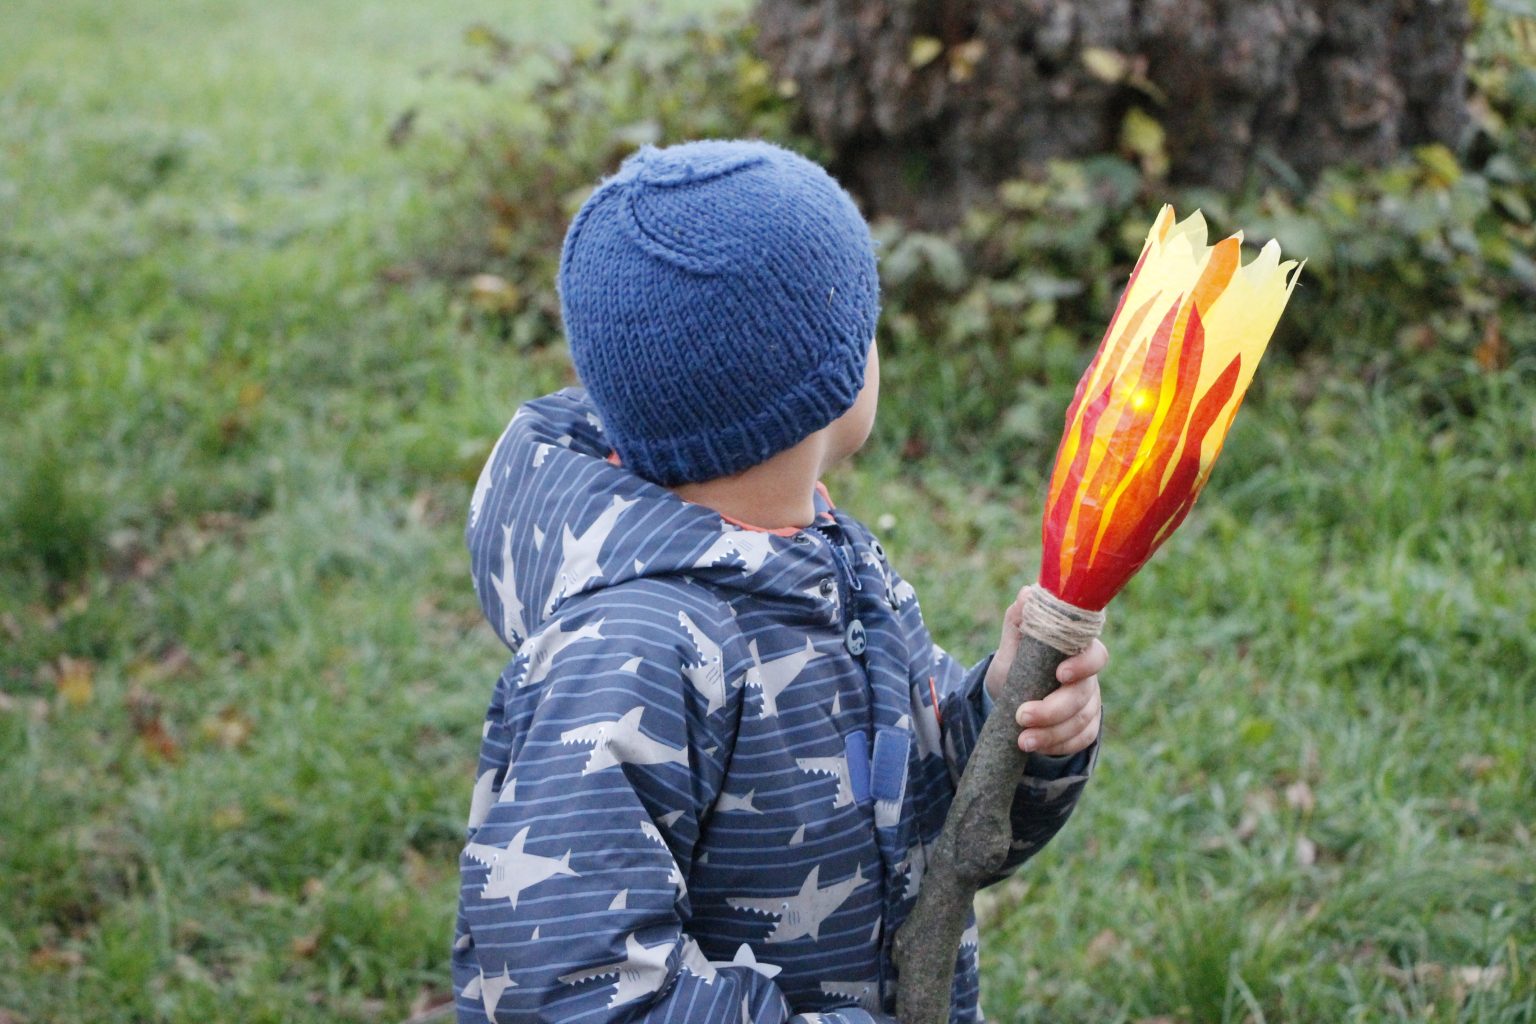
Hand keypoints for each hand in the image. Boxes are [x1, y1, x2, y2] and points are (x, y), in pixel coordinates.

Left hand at [984, 586, 1106, 756]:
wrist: (1008, 697)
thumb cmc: (1015, 664)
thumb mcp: (1012, 644)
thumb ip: (1020, 621)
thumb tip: (1027, 594)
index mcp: (1074, 651)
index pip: (1094, 654)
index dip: (1082, 665)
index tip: (1059, 674)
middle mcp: (1087, 677)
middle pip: (1084, 694)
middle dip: (1053, 709)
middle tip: (1022, 716)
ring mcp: (1089, 702)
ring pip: (1081, 721)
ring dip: (1051, 733)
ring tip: (1022, 740)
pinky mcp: (1085, 726)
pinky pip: (1082, 740)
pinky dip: (1058, 746)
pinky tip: (1035, 747)